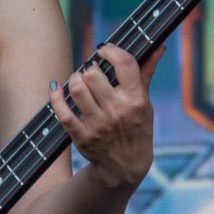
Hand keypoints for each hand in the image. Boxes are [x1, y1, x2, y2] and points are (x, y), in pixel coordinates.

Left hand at [48, 43, 162, 191]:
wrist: (125, 167)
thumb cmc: (137, 128)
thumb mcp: (145, 103)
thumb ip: (146, 73)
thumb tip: (157, 47)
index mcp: (136, 100)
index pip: (124, 63)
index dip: (110, 50)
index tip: (104, 50)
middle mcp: (117, 111)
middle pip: (92, 73)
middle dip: (89, 69)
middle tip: (91, 73)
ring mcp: (98, 124)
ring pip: (76, 88)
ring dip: (73, 79)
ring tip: (78, 82)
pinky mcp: (82, 136)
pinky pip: (62, 111)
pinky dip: (55, 96)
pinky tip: (56, 89)